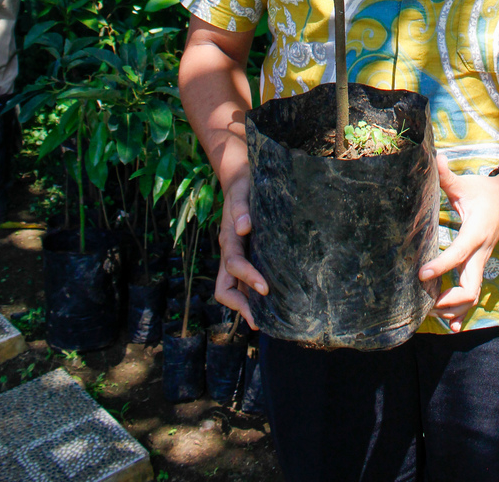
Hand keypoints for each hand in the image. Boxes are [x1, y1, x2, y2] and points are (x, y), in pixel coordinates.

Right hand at [215, 169, 267, 329]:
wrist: (240, 177)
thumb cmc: (243, 185)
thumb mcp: (242, 193)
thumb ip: (242, 208)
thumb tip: (243, 228)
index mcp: (228, 239)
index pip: (233, 266)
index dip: (247, 278)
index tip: (265, 288)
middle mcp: (231, 251)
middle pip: (226, 288)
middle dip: (241, 306)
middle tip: (262, 321)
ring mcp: (238, 254)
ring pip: (235, 288)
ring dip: (247, 304)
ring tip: (268, 319)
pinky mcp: (248, 253)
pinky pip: (246, 280)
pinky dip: (254, 293)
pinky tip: (273, 300)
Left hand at [418, 154, 498, 332]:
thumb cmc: (484, 191)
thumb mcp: (466, 184)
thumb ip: (447, 176)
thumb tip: (435, 158)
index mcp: (475, 233)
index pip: (459, 255)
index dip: (441, 267)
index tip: (422, 274)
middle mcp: (480, 252)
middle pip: (470, 287)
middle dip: (449, 300)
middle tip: (425, 303)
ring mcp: (482, 262)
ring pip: (472, 296)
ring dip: (454, 308)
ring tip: (431, 313)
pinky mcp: (480, 266)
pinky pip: (473, 294)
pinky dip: (462, 311)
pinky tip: (450, 325)